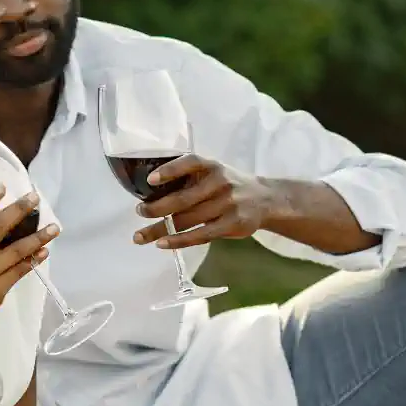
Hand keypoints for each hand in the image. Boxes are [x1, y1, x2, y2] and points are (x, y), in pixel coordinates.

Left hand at [132, 155, 274, 249]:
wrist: (265, 199)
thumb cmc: (229, 186)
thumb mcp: (214, 173)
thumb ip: (190, 179)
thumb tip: (152, 194)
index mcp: (211, 166)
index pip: (189, 162)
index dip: (169, 171)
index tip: (150, 180)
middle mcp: (219, 182)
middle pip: (182, 198)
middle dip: (156, 208)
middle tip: (139, 212)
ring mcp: (227, 204)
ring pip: (187, 220)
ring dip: (160, 229)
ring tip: (140, 237)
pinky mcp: (232, 224)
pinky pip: (200, 235)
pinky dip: (178, 240)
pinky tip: (163, 243)